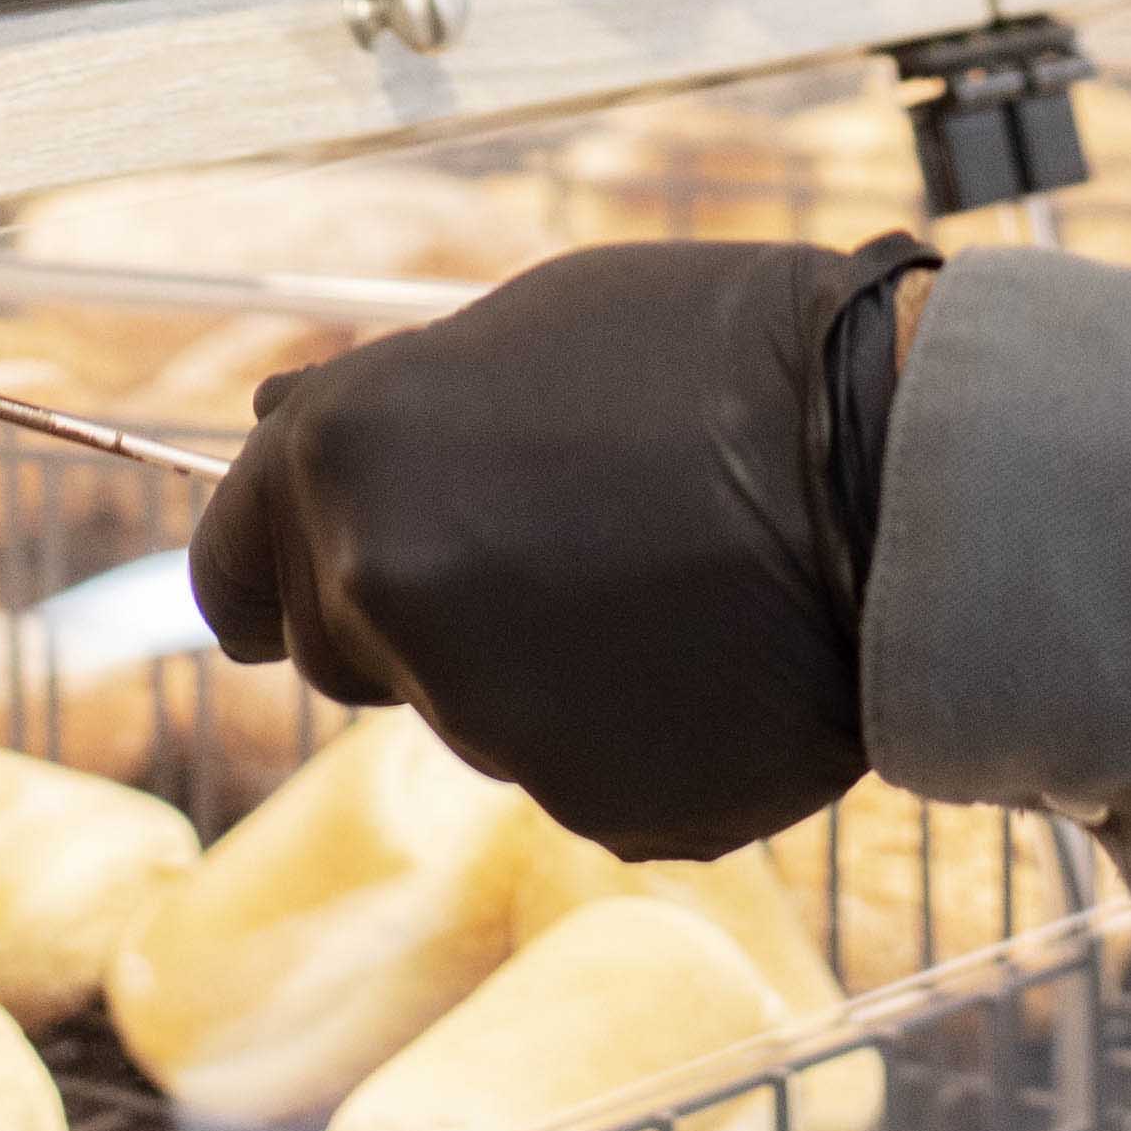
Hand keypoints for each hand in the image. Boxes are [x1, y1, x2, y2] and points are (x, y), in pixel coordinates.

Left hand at [193, 234, 934, 860]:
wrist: (902, 462)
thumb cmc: (718, 356)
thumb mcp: (526, 324)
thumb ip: (383, 404)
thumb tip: (271, 435)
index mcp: (342, 464)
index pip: (229, 575)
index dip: (283, 566)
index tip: (337, 565)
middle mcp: (383, 594)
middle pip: (343, 653)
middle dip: (416, 614)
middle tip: (556, 540)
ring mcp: (484, 719)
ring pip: (471, 718)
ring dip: (534, 670)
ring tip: (663, 580)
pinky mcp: (592, 806)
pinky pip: (582, 776)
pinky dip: (629, 734)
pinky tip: (710, 654)